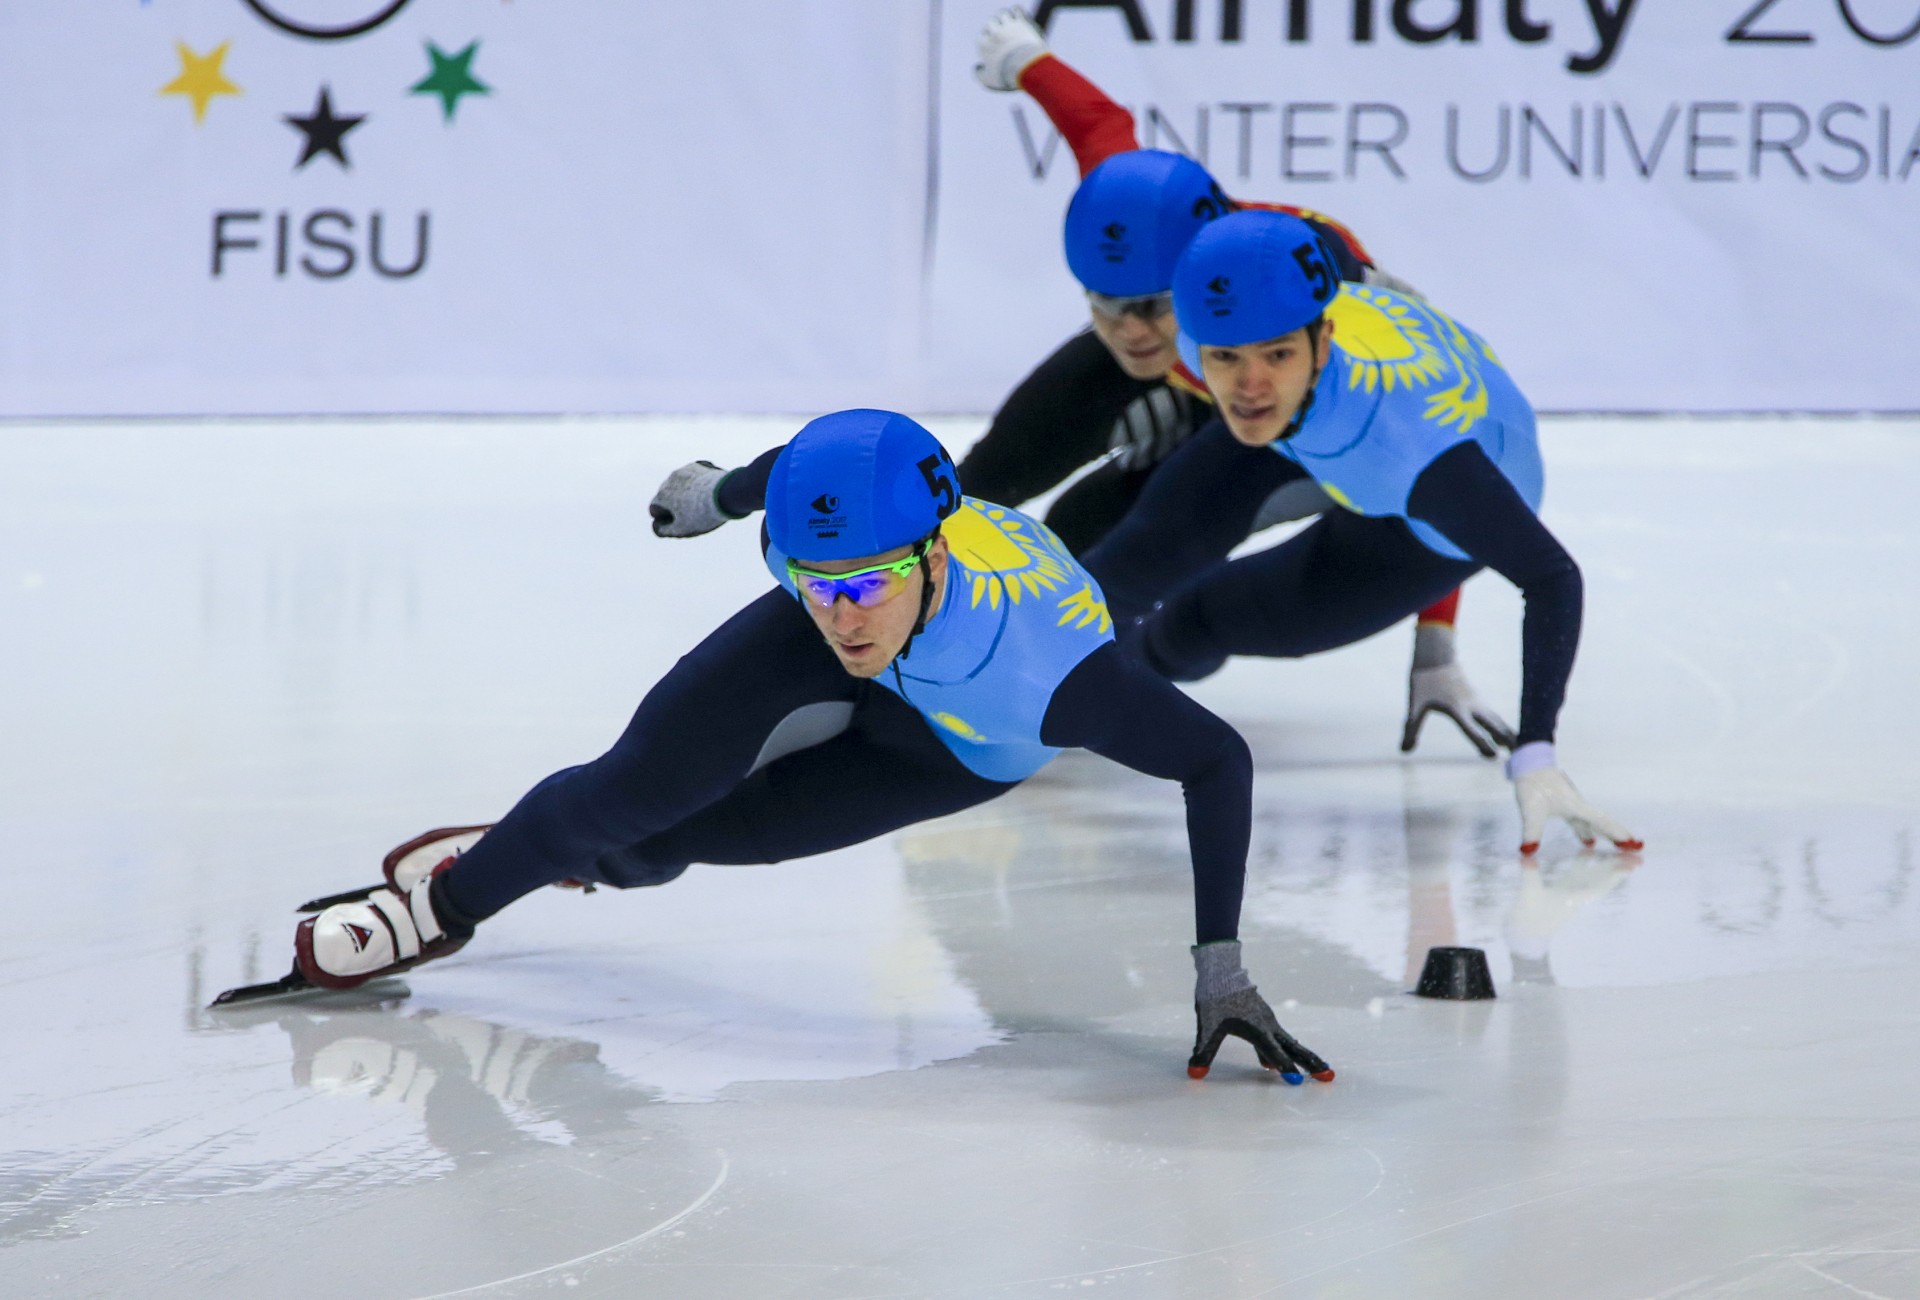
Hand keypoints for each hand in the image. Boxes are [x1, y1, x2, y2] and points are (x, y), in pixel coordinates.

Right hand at [648, 461, 733, 537]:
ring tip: (702, 503)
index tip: (677, 523)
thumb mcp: (682, 529)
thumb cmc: (702, 514)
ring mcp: (684, 471)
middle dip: (674, 504)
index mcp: (662, 496)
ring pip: (680, 484)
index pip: (655, 509)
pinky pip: (694, 476)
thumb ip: (665, 530)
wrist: (726, 493)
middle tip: (691, 514)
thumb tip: (658, 527)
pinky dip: (698, 484)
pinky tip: (709, 492)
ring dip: (686, 492)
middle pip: (667, 495)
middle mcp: (669, 480)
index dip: (664, 518)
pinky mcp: (698, 466)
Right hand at [975, 6, 1048, 91]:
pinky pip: (1016, 10)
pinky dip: (1016, 11)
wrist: (1024, 66)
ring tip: (1010, 23)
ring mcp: (1007, 26)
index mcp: (983, 44)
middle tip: (1001, 32)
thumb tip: (978, 68)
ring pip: (1002, 14)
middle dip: (995, 26)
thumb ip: (980, 74)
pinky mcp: (1020, 22)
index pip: (982, 37)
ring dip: (1005, 18)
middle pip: (991, 23)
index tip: (995, 45)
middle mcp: (993, 32)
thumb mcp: (989, 80)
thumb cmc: (1004, 74)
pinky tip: (1018, 15)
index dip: (988, 40)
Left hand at [1188, 941, 1333, 1082]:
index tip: (1297, 1083)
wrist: (1220, 970)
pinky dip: (1282, 1050)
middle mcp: (1267, 1026)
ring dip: (1302, 1057)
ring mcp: (1267, 1020)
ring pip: (1288, 1042)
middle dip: (1311, 1063)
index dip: (1285, 1069)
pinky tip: (1268, 1064)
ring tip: (1315, 1071)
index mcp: (1257, 1029)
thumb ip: (1204, 1051)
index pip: (1275, 1054)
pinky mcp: (1261, 1017)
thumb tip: (1194, 1073)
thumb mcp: (1206, 1026)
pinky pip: (1276, 1038)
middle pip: (1294, 1048)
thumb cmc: (1214, 997)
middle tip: (1329, 1077)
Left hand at [1401, 622, 1514, 757]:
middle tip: (1518, 755)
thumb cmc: (1424, 681)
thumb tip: (1403, 751)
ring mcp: (1476, 701)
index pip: (1473, 730)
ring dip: (1507, 733)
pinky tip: (1505, 734)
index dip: (1483, 744)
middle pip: (1493, 725)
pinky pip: (1492, 715)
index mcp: (1457, 709)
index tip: (1494, 756)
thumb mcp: (1415, 705)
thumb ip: (1411, 729)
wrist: (1436, 655)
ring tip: (1518, 748)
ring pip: (1496, 720)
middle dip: (1505, 739)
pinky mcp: (1476, 698)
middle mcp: (1471, 705)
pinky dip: (1501, 725)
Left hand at [1509, 743, 1642, 854]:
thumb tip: (1528, 852)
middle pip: (1602, 823)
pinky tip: (1588, 840)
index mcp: (1575, 806)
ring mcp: (1572, 804)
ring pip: (1593, 822)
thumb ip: (1531, 832)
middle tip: (1635, 848)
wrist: (1529, 762)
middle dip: (1618, 836)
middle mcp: (1578, 805)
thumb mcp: (1530, 810)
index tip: (1633, 844)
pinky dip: (1589, 831)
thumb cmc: (1532, 783)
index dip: (1617, 833)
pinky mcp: (1564, 804)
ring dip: (1605, 834)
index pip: (1601, 822)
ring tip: (1617, 848)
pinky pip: (1582, 821)